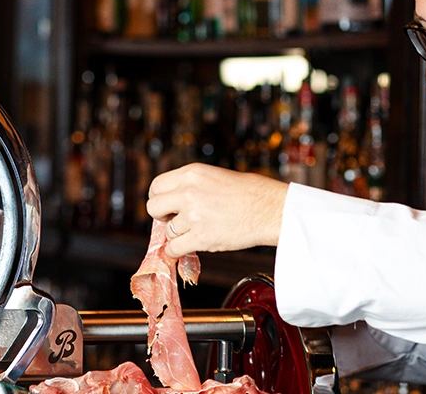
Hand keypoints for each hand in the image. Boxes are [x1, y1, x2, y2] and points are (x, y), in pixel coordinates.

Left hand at [147, 163, 288, 258]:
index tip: (167, 207)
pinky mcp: (201, 237)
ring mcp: (194, 215)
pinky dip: (178, 252)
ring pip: (167, 231)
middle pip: (153, 207)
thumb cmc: (252, 192)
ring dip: (177, 235)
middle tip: (174, 221)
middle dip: (161, 217)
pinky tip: (188, 248)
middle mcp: (189, 192)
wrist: (272, 209)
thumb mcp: (217, 176)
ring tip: (193, 234)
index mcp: (192, 173)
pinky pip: (174, 249)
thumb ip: (193, 185)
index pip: (157, 186)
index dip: (159, 198)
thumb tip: (175, 203)